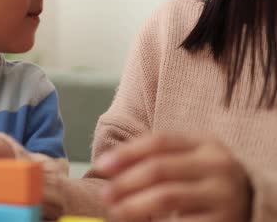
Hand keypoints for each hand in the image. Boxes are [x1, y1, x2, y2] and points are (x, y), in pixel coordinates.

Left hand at [95, 134, 252, 221]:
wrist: (252, 201)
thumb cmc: (204, 178)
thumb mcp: (188, 158)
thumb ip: (154, 156)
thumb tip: (106, 166)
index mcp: (205, 143)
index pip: (159, 141)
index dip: (126, 153)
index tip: (101, 166)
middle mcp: (217, 165)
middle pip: (160, 169)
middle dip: (125, 182)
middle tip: (104, 195)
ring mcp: (223, 195)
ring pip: (168, 197)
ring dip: (134, 205)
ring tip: (116, 212)